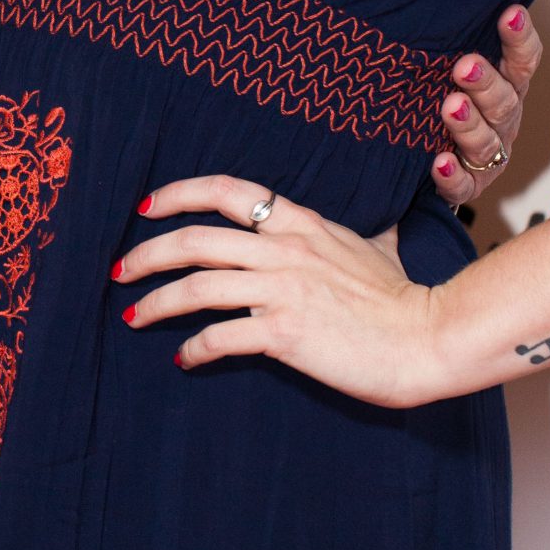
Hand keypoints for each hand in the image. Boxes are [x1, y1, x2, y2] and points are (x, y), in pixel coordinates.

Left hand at [117, 174, 449, 408]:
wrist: (429, 338)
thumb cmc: (404, 298)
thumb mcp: (378, 247)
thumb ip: (363, 232)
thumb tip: (382, 224)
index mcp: (301, 223)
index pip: (229, 191)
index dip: (180, 193)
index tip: (147, 207)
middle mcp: (284, 249)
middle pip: (195, 239)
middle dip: (147, 254)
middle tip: (120, 270)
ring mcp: (282, 289)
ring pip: (196, 286)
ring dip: (156, 302)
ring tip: (133, 316)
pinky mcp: (284, 332)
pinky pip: (220, 337)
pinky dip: (193, 348)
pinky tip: (183, 358)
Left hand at [431, 5, 541, 210]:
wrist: (431, 164)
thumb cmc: (442, 103)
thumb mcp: (452, 71)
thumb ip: (455, 41)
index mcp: (506, 87)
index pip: (522, 60)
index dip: (519, 38)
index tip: (510, 13)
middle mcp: (503, 120)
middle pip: (504, 101)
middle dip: (486, 83)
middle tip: (465, 65)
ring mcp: (488, 155)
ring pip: (486, 141)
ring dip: (468, 124)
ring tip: (449, 106)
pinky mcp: (468, 186)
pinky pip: (462, 185)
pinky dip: (451, 175)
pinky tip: (438, 162)